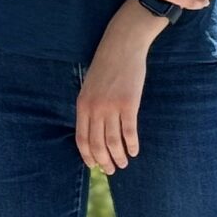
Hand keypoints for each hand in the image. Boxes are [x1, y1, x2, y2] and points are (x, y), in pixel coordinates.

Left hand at [76, 9, 155, 174]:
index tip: (94, 166)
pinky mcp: (129, 104)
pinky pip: (129, 132)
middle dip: (104, 161)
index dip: (88, 156)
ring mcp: (111, 107)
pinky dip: (132, 145)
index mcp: (82, 105)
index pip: (81, 139)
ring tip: (124, 163)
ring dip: (119, 156)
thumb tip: (94, 130)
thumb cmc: (106, 66)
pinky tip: (135, 151)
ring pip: (113, 141)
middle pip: (97, 144)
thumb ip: (90, 107)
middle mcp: (95, 109)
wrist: (121, 46)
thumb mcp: (89, 87)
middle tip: (111, 170)